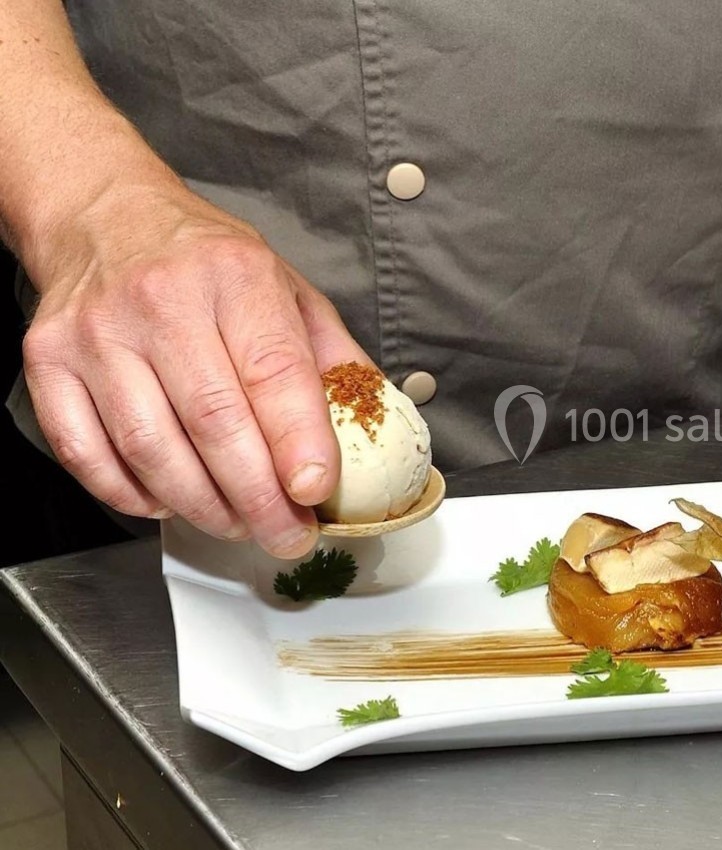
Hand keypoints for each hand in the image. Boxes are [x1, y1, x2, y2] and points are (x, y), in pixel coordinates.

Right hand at [21, 179, 369, 557]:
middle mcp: (161, 300)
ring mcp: (97, 332)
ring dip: (202, 506)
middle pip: (215, 424)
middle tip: (286, 533)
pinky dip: (131, 494)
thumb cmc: (205, 260)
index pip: (273, 372)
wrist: (106, 215)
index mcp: (234, 276)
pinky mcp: (47, 361)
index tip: (316, 491)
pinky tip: (170, 502)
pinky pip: (87, 453)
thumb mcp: (287, 286)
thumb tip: (375, 424)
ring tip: (238, 523)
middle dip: (259, 498)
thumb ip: (332, 356)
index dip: (298, 443)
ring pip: (152, 448)